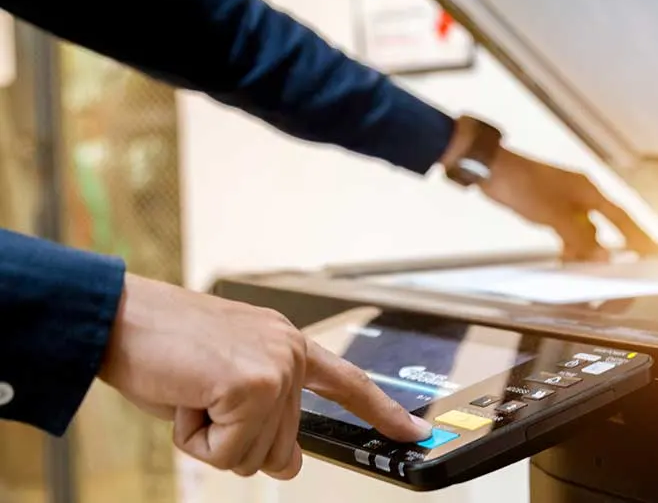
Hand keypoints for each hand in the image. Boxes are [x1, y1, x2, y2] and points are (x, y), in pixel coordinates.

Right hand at [98, 274, 430, 478]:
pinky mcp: (254, 385)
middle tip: (200, 396)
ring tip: (191, 391)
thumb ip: (263, 419)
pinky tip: (184, 397)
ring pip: (254, 456)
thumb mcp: (223, 384)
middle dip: (233, 439)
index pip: (348, 383)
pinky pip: (228, 454)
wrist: (117, 318)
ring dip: (211, 438)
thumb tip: (288, 466)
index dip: (382, 412)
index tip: (413, 431)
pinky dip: (195, 439)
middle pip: (283, 448)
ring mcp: (276, 368)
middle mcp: (290, 353)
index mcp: (287, 345)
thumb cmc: (162, 347)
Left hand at [481, 147, 642, 260]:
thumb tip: (602, 256)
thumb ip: (579, 238)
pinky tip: (567, 260)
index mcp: (589, 191)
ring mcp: (566, 201)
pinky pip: (568, 230)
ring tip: (589, 273)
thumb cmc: (521, 183)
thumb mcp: (553, 215)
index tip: (653, 251)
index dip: (639, 236)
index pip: (622, 217)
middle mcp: (581, 195)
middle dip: (612, 249)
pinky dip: (569, 246)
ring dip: (586, 251)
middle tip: (623, 269)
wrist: (491, 170)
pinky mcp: (550, 206)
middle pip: (605, 226)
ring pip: (585, 231)